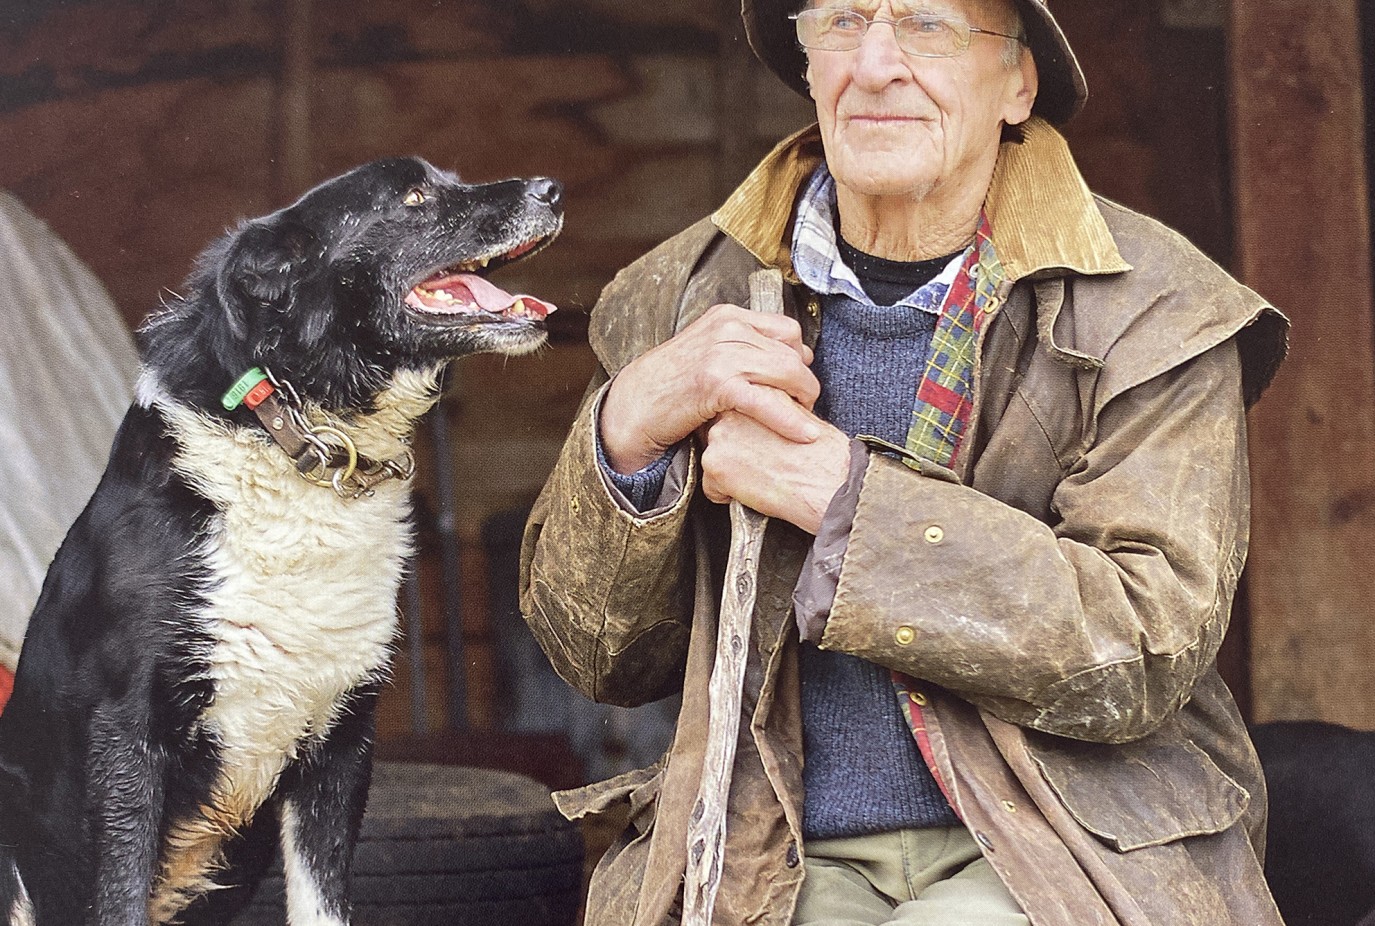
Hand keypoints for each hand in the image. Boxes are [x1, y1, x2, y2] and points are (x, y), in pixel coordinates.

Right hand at [599, 304, 819, 473]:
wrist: (635, 404)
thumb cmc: (672, 384)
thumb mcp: (708, 351)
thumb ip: (744, 348)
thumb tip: (794, 355)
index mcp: (727, 316)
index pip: (786, 329)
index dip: (800, 356)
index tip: (800, 378)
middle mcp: (727, 327)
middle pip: (790, 352)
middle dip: (804, 381)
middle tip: (806, 405)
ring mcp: (721, 353)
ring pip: (786, 372)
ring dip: (803, 399)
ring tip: (806, 418)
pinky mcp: (716, 383)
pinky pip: (767, 400)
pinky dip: (790, 419)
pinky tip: (803, 433)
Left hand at [700, 407, 851, 533]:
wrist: (829, 484)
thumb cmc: (825, 458)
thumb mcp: (801, 420)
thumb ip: (776, 416)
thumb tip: (765, 425)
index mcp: (759, 394)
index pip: (737, 416)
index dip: (750, 438)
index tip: (764, 448)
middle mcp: (735, 409)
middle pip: (722, 437)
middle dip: (737, 454)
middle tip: (765, 465)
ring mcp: (720, 435)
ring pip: (716, 461)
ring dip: (733, 474)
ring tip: (763, 477)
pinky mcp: (714, 463)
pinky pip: (712, 489)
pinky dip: (729, 497)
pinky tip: (756, 492)